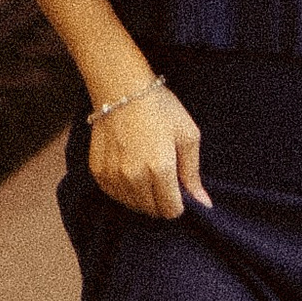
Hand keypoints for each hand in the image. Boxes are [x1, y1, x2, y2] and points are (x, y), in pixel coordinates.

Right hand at [88, 83, 209, 216]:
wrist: (121, 89)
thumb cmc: (160, 109)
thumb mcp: (188, 136)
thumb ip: (193, 174)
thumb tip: (204, 204)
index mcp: (160, 169)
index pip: (170, 211)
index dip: (179, 205)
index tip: (179, 190)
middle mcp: (134, 177)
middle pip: (151, 211)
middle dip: (162, 201)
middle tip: (165, 178)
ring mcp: (113, 176)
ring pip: (132, 205)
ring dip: (143, 197)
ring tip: (147, 171)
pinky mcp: (98, 172)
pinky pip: (115, 195)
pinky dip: (125, 190)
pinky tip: (131, 170)